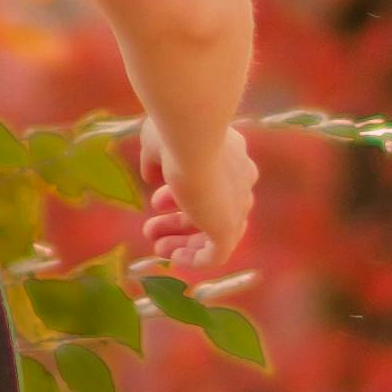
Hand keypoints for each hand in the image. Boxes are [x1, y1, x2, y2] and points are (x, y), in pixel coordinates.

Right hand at [141, 121, 255, 280]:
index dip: (180, 192)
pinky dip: (194, 258)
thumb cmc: (174, 133)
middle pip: (211, 208)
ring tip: (155, 245)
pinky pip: (215, 254)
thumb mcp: (158, 143)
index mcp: (230, 154)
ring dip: (183, 240)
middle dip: (179, 220)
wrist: (192, 137)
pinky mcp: (229, 229)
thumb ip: (156, 161)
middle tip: (151, 228)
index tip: (156, 199)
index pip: (211, 180)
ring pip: (212, 231)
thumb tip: (151, 176)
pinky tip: (173, 257)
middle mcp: (240, 180)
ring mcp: (237, 206)